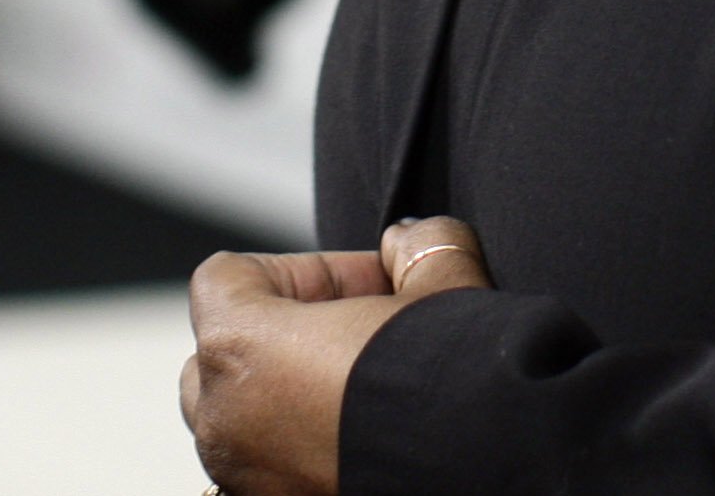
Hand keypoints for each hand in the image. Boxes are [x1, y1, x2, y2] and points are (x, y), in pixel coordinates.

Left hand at [182, 217, 489, 495]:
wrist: (491, 473)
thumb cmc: (450, 383)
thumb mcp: (445, 284)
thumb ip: (420, 246)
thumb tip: (412, 242)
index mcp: (238, 347)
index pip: (227, 277)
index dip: (305, 268)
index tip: (368, 285)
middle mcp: (224, 419)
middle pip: (223, 349)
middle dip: (288, 334)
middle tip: (366, 335)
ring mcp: (244, 478)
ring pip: (241, 415)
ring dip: (289, 395)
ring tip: (367, 393)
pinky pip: (268, 467)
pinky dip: (302, 449)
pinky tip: (366, 440)